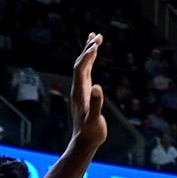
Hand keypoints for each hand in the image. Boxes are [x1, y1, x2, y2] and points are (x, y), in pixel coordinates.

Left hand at [69, 32, 106, 150]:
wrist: (85, 141)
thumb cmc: (91, 132)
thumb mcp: (94, 120)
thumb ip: (96, 104)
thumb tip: (98, 88)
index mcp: (79, 92)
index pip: (81, 69)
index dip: (87, 57)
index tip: (95, 46)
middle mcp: (78, 88)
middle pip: (81, 63)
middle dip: (88, 49)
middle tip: (97, 35)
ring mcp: (81, 90)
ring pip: (83, 66)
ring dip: (89, 52)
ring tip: (96, 39)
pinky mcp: (86, 93)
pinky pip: (87, 72)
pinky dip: (90, 62)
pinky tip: (94, 57)